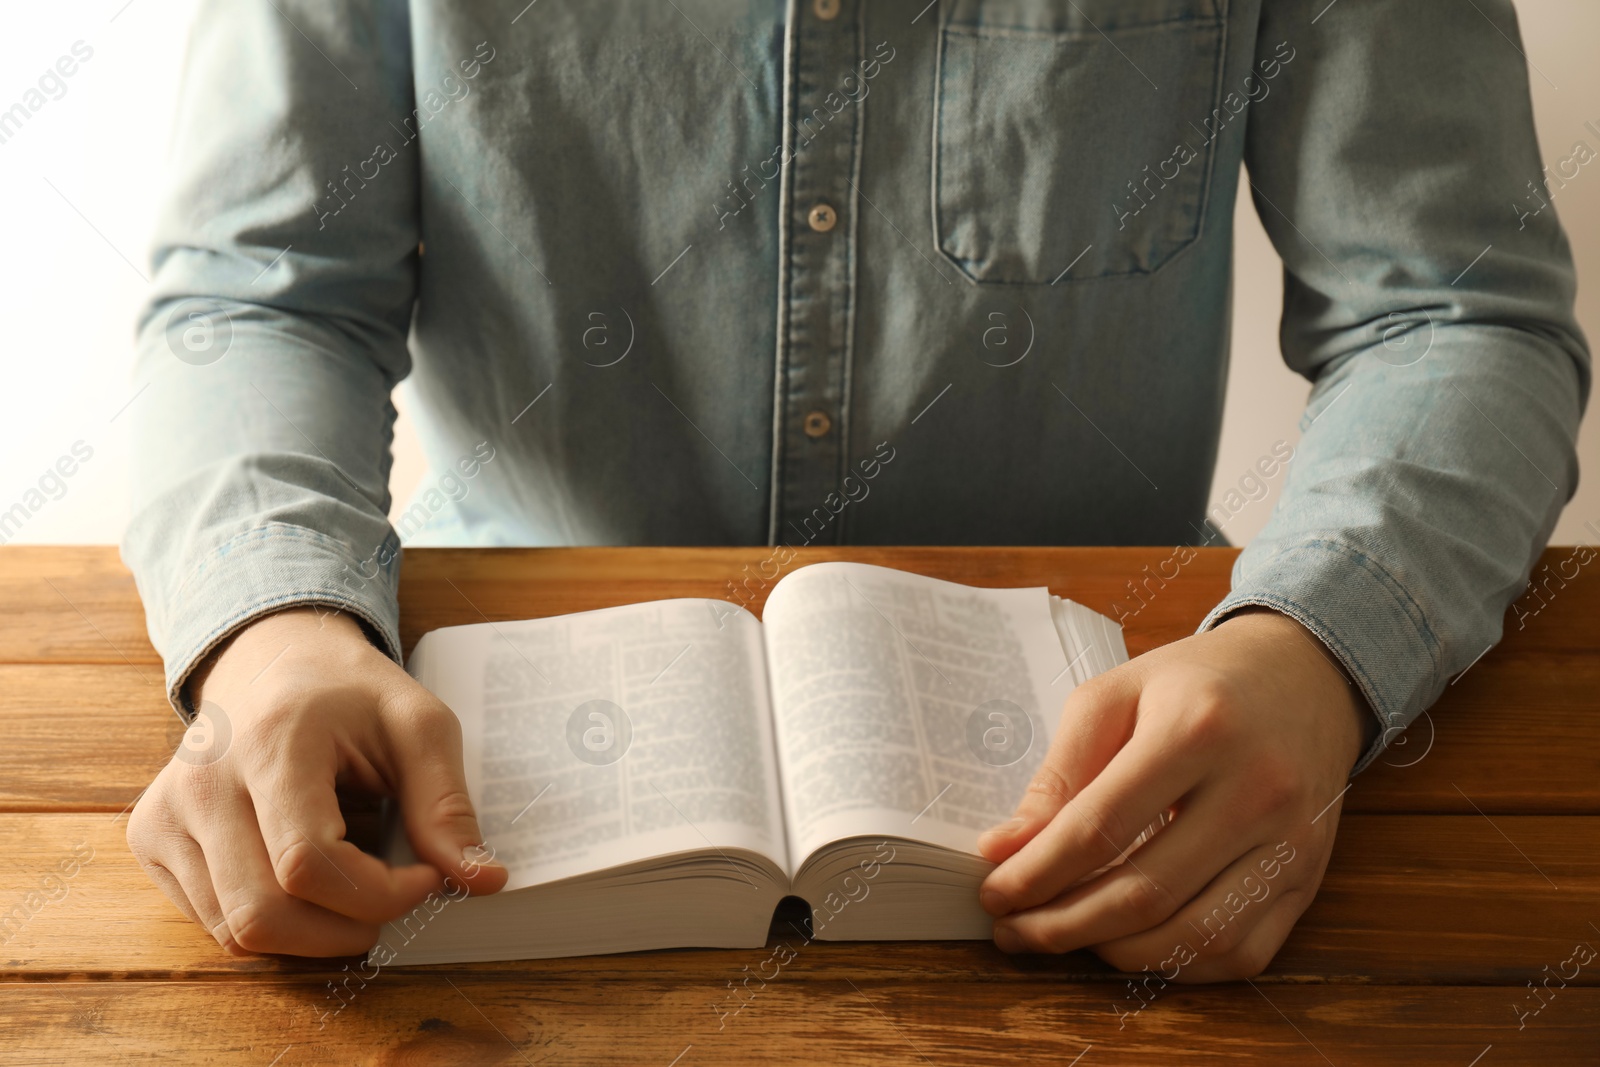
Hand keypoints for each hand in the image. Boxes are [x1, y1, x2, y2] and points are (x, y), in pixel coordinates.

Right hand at [127, 607, 507, 956]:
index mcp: (271, 741)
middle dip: (347, 927)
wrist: (276, 660)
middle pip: (264, 913)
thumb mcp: (419, 727)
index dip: (378, 892)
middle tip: (394, 896)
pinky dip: (274, 922)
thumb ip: (447, 807)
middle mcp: (202, 780)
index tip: (425, 875)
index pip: (307, 862)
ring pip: (236, 932)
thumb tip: (483, 881)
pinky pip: (214, 923)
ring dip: (312, 931)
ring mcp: (165, 812)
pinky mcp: (151, 838)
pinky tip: (304, 877)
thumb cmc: (352, 695)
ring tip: (353, 880)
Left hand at [976, 608, 1374, 981]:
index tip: (994, 893)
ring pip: (1193, 936)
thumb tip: (1006, 849)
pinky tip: (1130, 943)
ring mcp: (1292, 841)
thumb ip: (1060, 772)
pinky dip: (1177, 964)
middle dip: (1062, 925)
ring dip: (1114, 953)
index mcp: (1198, 728)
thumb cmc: (1195, 683)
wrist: (1304, 676)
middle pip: (1144, 892)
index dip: (1036, 873)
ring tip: (1063, 936)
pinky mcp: (1310, 878)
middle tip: (1014, 930)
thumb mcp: (1115, 696)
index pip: (1099, 828)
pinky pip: (1241, 952)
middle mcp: (1256, 789)